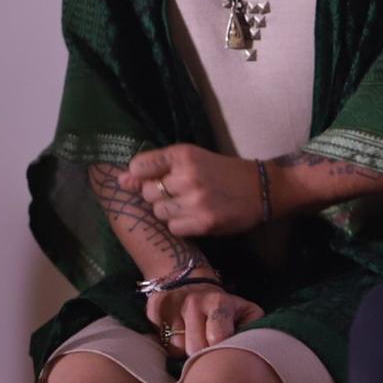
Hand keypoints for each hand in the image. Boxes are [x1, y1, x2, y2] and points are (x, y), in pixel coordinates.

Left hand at [120, 144, 262, 235]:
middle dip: (157, 195)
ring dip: (168, 211)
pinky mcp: (202, 222)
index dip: (142, 175)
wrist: (261, 189)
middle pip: (146, 192)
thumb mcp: (192, 160)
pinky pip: (172, 227)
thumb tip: (120, 180)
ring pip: (158, 212)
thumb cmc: (223, 171)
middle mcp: (186, 176)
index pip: (139, 166)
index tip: (153, 178)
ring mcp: (195, 201)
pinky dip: (180, 224)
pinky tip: (194, 216)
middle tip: (179, 192)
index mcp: (183, 154)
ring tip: (188, 204)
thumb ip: (156, 168)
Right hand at [147, 281, 264, 355]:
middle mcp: (193, 301)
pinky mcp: (154, 309)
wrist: (189, 280)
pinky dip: (169, 344)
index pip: (218, 339)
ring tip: (195, 339)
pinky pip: (160, 342)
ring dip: (185, 350)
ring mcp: (172, 304)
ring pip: (176, 347)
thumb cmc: (223, 306)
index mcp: (218, 302)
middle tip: (208, 349)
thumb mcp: (245, 312)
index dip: (220, 351)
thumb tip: (252, 349)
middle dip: (202, 355)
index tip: (223, 352)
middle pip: (194, 348)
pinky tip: (179, 334)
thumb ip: (252, 329)